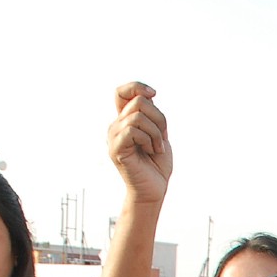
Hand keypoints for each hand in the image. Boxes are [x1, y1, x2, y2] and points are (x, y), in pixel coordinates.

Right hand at [108, 81, 171, 204]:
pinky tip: (150, 151)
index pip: (122, 92)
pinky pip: (133, 130)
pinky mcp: (115, 148)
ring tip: (156, 148)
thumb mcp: (159, 133)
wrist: (155, 189)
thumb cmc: (157, 164)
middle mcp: (116, 126)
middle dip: (159, 118)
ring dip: (156, 133)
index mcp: (125, 121)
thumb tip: (148, 95)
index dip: (137, 87)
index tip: (154, 95)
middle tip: (162, 138)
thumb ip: (152, 115)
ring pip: (138, 116)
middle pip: (139, 101)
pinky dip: (148, 139)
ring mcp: (114, 136)